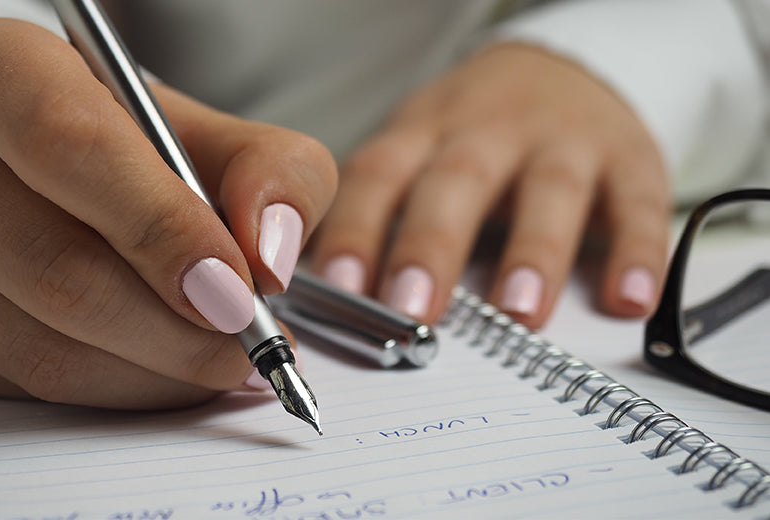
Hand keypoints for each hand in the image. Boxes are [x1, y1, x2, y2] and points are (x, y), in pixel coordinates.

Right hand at [0, 18, 335, 408]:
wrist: (66, 176)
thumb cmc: (142, 149)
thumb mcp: (223, 135)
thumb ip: (273, 174)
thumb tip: (267, 257)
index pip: (70, 148)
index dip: (161, 228)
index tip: (237, 289)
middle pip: (53, 265)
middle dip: (172, 326)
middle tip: (247, 343)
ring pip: (39, 344)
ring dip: (153, 371)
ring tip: (221, 360)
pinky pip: (24, 385)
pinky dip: (117, 391)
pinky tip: (164, 368)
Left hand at [311, 43, 669, 327]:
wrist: (563, 70)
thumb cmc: (472, 135)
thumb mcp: (417, 152)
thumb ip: (381, 215)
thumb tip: (330, 301)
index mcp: (424, 133)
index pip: (379, 176)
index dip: (356, 229)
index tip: (337, 288)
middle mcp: (489, 131)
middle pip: (457, 181)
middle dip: (431, 246)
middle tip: (412, 309)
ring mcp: (563, 141)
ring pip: (549, 191)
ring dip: (534, 252)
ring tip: (518, 312)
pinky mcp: (629, 158)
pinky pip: (638, 203)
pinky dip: (637, 252)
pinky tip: (628, 299)